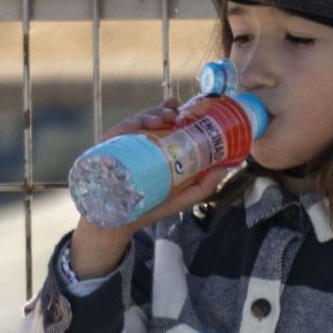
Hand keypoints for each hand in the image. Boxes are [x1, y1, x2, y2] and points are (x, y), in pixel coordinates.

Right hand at [70, 100, 238, 280]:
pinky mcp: (103, 156)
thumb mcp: (180, 197)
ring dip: (145, 116)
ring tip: (159, 120)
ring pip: (131, 124)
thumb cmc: (147, 208)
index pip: (160, 123)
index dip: (169, 110)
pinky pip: (112, 137)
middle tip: (171, 112)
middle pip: (146, 120)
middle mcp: (134, 145)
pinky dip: (124, 129)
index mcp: (151, 149)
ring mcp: (118, 150)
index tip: (179, 106)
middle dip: (159, 111)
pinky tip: (135, 127)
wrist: (117, 226)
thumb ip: (204, 185)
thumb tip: (229, 167)